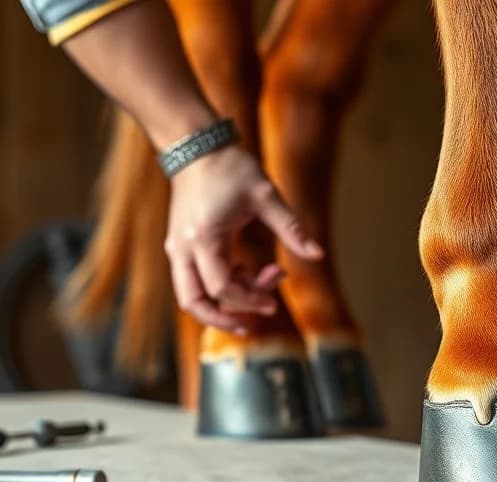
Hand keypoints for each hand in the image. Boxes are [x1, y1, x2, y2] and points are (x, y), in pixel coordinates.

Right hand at [163, 145, 322, 332]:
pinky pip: (194, 280)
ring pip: (190, 295)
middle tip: (255, 322)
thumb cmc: (231, 168)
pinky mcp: (180, 245)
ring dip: (222, 303)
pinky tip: (247, 271)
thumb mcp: (266, 196)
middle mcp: (183, 249)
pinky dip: (218, 285)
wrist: (196, 145)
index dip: (250, 300)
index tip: (274, 300)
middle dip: (224, 319)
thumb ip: (292, 228)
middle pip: (193, 303)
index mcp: (204, 239)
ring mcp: (177, 249)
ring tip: (259, 289)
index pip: (223, 289)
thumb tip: (318, 255)